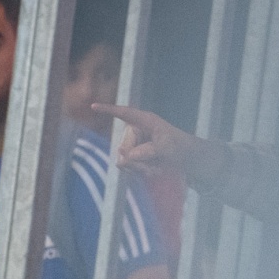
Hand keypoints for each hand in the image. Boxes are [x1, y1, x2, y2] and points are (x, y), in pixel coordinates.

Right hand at [95, 104, 229, 188]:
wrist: (185, 160)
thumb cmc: (178, 148)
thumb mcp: (164, 149)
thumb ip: (143, 153)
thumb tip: (123, 159)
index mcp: (144, 121)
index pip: (124, 114)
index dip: (108, 110)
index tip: (93, 106)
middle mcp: (135, 131)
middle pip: (124, 148)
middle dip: (136, 160)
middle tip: (155, 163)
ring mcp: (132, 144)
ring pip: (123, 161)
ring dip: (140, 168)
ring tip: (156, 166)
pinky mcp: (131, 156)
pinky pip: (126, 168)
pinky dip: (139, 172)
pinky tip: (152, 169)